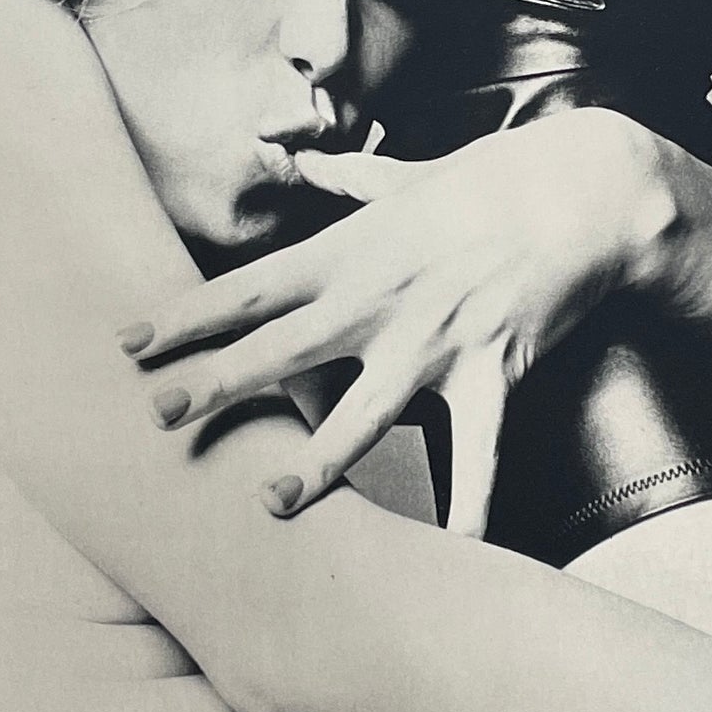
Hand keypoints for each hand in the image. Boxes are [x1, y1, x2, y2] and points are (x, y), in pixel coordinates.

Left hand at [118, 110, 674, 535]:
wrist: (583, 189)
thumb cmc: (492, 179)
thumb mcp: (410, 175)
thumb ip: (352, 180)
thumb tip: (309, 160)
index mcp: (350, 253)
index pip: (249, 288)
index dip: (186, 317)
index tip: (128, 344)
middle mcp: (381, 299)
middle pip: (281, 347)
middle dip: (216, 383)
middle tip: (158, 418)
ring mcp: (435, 339)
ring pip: (364, 410)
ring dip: (318, 460)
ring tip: (272, 503)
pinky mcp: (492, 369)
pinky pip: (479, 449)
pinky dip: (470, 501)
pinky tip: (458, 551)